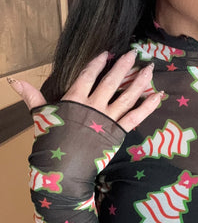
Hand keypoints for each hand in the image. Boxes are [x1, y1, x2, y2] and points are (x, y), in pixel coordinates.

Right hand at [7, 50, 162, 131]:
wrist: (64, 169)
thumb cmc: (51, 143)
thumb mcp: (41, 117)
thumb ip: (33, 97)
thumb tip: (14, 81)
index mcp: (75, 100)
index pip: (88, 75)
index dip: (97, 63)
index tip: (108, 53)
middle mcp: (94, 106)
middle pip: (111, 82)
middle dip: (124, 66)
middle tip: (135, 53)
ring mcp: (108, 119)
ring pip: (127, 96)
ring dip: (140, 82)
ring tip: (150, 69)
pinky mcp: (118, 132)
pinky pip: (136, 116)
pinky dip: (148, 106)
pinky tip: (158, 95)